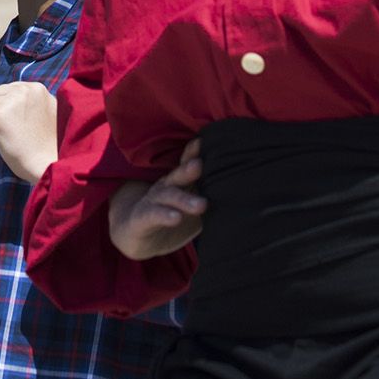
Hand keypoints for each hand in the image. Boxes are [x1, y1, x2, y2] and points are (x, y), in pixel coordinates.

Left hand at [0, 80, 58, 185]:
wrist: (48, 164)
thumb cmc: (46, 145)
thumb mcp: (45, 112)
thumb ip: (30, 100)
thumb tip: (10, 97)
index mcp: (35, 88)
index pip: (7, 89)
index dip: (6, 107)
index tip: (16, 122)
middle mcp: (23, 90)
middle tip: (10, 130)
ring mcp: (10, 102)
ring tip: (5, 135)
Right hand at [108, 138, 206, 260]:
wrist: (133, 236)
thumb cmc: (169, 217)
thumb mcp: (191, 209)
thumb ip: (210, 201)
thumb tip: (245, 198)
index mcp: (176, 183)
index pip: (185, 165)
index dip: (194, 153)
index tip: (207, 142)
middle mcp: (163, 188)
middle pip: (176, 176)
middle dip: (188, 170)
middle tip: (201, 166)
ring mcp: (150, 202)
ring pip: (166, 196)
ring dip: (183, 198)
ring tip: (201, 204)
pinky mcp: (139, 220)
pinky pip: (152, 215)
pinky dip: (164, 215)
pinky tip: (175, 217)